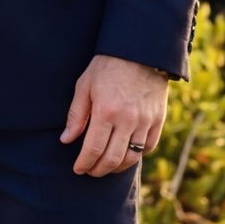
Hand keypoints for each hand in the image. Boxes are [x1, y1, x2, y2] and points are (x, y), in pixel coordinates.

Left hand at [61, 54, 170, 177]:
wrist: (140, 52)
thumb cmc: (107, 67)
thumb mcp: (85, 86)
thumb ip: (76, 115)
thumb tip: (66, 140)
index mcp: (106, 111)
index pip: (93, 149)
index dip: (84, 164)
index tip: (78, 169)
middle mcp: (127, 120)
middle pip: (112, 159)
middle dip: (98, 170)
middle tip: (90, 171)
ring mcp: (145, 121)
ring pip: (131, 157)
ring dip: (117, 167)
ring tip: (106, 166)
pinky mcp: (158, 120)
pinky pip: (148, 147)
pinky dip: (136, 155)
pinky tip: (126, 154)